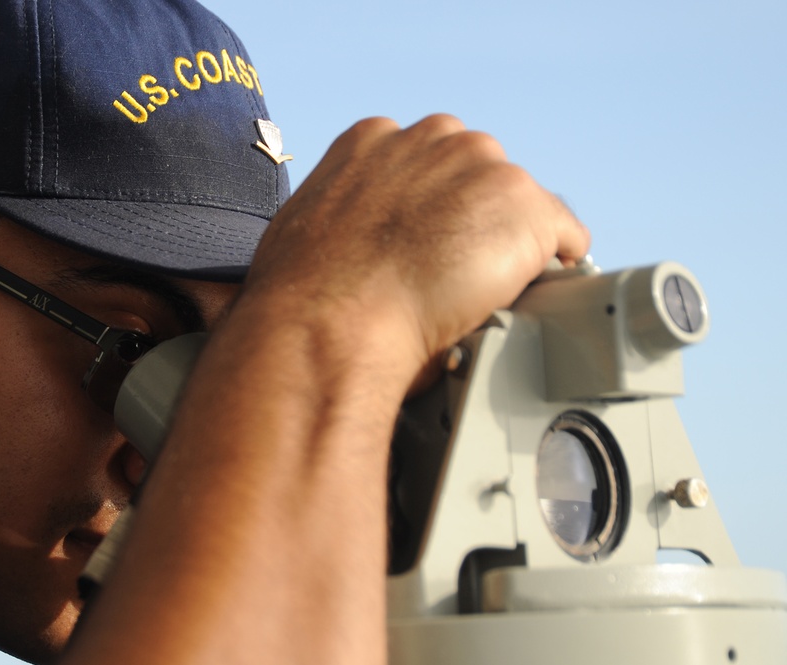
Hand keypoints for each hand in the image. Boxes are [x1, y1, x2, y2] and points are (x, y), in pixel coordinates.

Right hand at [245, 115, 590, 387]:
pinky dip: (556, 265)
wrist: (331, 320)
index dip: (432, 208)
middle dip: (471, 219)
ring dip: (507, 244)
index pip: (429, 160)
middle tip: (452, 273)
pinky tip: (532, 293)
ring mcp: (485, 168)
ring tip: (481, 293)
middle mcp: (434, 138)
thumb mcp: (307, 228)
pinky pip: (566, 236)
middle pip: (479, 173)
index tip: (428, 241)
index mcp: (376, 139)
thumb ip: (345, 218)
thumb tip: (355, 246)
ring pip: (519, 205)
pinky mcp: (526, 207)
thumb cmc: (305, 294)